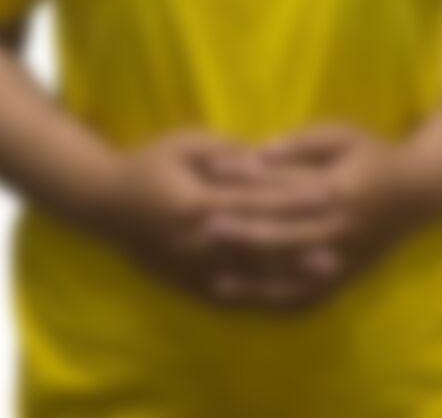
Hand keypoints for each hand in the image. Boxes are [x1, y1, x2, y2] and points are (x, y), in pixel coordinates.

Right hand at [91, 127, 308, 306]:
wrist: (104, 203)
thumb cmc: (147, 163)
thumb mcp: (186, 143)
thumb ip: (227, 152)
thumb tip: (265, 157)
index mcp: (199, 202)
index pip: (256, 202)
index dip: (293, 202)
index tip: (326, 199)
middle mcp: (198, 241)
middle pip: (259, 246)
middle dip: (299, 249)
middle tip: (337, 251)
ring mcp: (192, 268)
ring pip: (248, 276)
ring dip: (285, 277)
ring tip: (319, 279)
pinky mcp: (186, 283)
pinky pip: (228, 294)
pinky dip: (258, 297)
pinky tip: (282, 298)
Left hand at [196, 122, 441, 308]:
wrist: (420, 190)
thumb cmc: (375, 154)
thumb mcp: (342, 134)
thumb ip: (302, 143)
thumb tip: (261, 151)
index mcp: (335, 189)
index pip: (282, 187)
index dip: (245, 182)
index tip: (213, 177)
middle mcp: (338, 228)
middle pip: (282, 235)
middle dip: (241, 234)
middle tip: (203, 232)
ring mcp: (342, 257)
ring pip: (293, 276)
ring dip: (255, 280)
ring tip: (217, 280)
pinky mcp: (345, 276)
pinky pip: (310, 297)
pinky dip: (279, 302)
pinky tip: (253, 303)